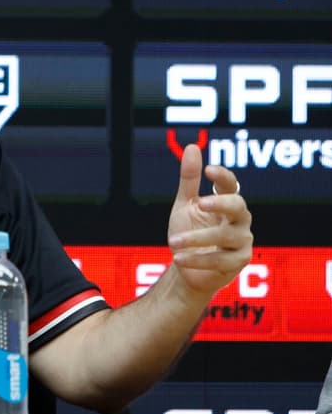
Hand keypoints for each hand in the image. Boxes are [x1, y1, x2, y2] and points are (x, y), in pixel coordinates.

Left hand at [167, 143, 252, 298]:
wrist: (186, 267)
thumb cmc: (189, 231)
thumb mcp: (185, 204)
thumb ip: (189, 179)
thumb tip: (192, 147)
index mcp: (226, 202)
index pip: (231, 185)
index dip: (223, 176)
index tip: (208, 169)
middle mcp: (239, 220)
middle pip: (238, 206)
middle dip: (220, 203)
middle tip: (200, 203)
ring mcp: (242, 241)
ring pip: (225, 236)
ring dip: (197, 238)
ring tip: (172, 241)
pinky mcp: (239, 262)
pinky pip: (220, 260)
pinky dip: (197, 259)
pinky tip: (178, 258)